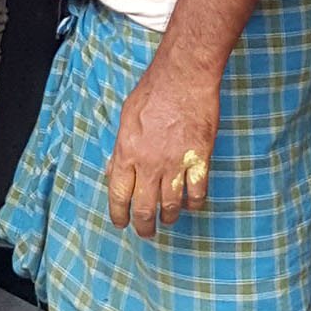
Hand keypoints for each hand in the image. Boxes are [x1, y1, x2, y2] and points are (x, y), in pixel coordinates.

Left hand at [107, 55, 219, 239]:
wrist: (183, 78)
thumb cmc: (153, 91)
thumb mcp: (125, 118)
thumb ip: (119, 148)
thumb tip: (111, 170)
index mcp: (126, 153)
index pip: (118, 195)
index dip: (119, 214)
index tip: (122, 223)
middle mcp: (148, 163)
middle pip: (144, 208)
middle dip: (144, 226)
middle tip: (147, 232)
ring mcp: (175, 163)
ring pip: (171, 205)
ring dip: (169, 217)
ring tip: (169, 219)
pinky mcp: (198, 160)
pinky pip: (196, 193)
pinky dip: (193, 203)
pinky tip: (191, 203)